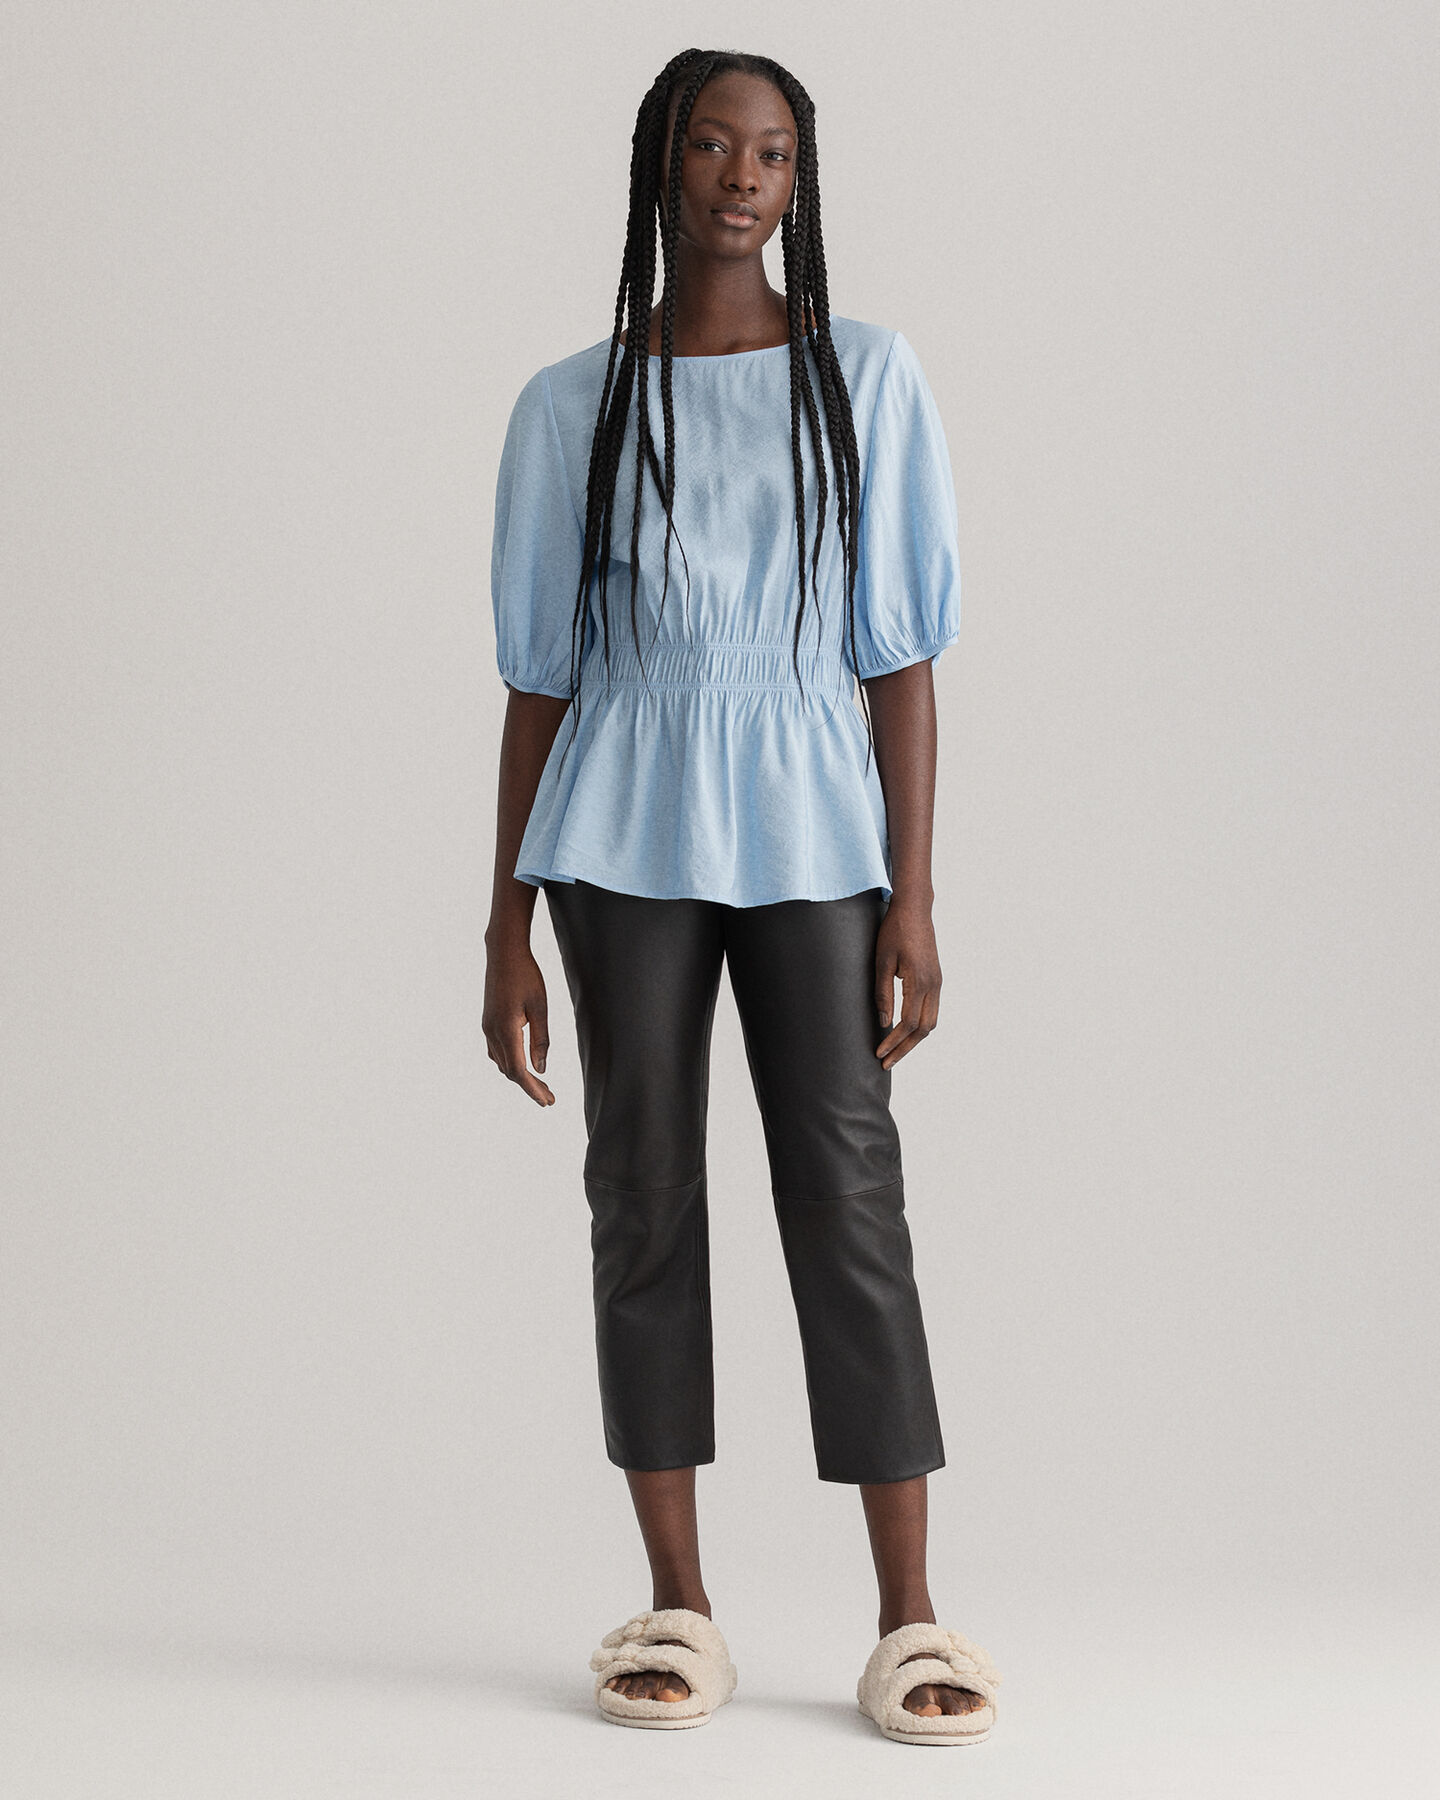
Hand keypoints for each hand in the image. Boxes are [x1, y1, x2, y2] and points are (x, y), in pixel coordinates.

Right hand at [482, 938, 555, 1105]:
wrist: (504, 953)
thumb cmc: (526, 976)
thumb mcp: (540, 1007)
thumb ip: (541, 1040)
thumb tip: (541, 1069)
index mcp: (506, 1029)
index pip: (518, 1070)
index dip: (533, 1089)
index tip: (547, 1101)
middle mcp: (492, 1032)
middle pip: (509, 1071)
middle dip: (530, 1086)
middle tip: (549, 1098)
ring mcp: (487, 1028)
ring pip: (501, 1063)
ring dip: (520, 1076)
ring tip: (540, 1084)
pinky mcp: (488, 1022)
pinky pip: (497, 1052)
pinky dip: (510, 1063)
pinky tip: (523, 1064)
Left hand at [873, 897, 941, 1068]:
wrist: (914, 909)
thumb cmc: (894, 931)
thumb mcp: (882, 961)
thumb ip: (883, 993)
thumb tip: (884, 1023)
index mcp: (920, 981)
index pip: (909, 1023)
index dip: (894, 1042)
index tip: (879, 1053)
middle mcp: (934, 985)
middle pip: (924, 1029)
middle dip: (905, 1048)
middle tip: (886, 1063)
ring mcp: (938, 982)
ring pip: (931, 1022)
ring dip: (914, 1039)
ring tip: (895, 1051)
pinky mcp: (936, 978)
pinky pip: (932, 1010)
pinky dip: (920, 1025)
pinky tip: (905, 1031)